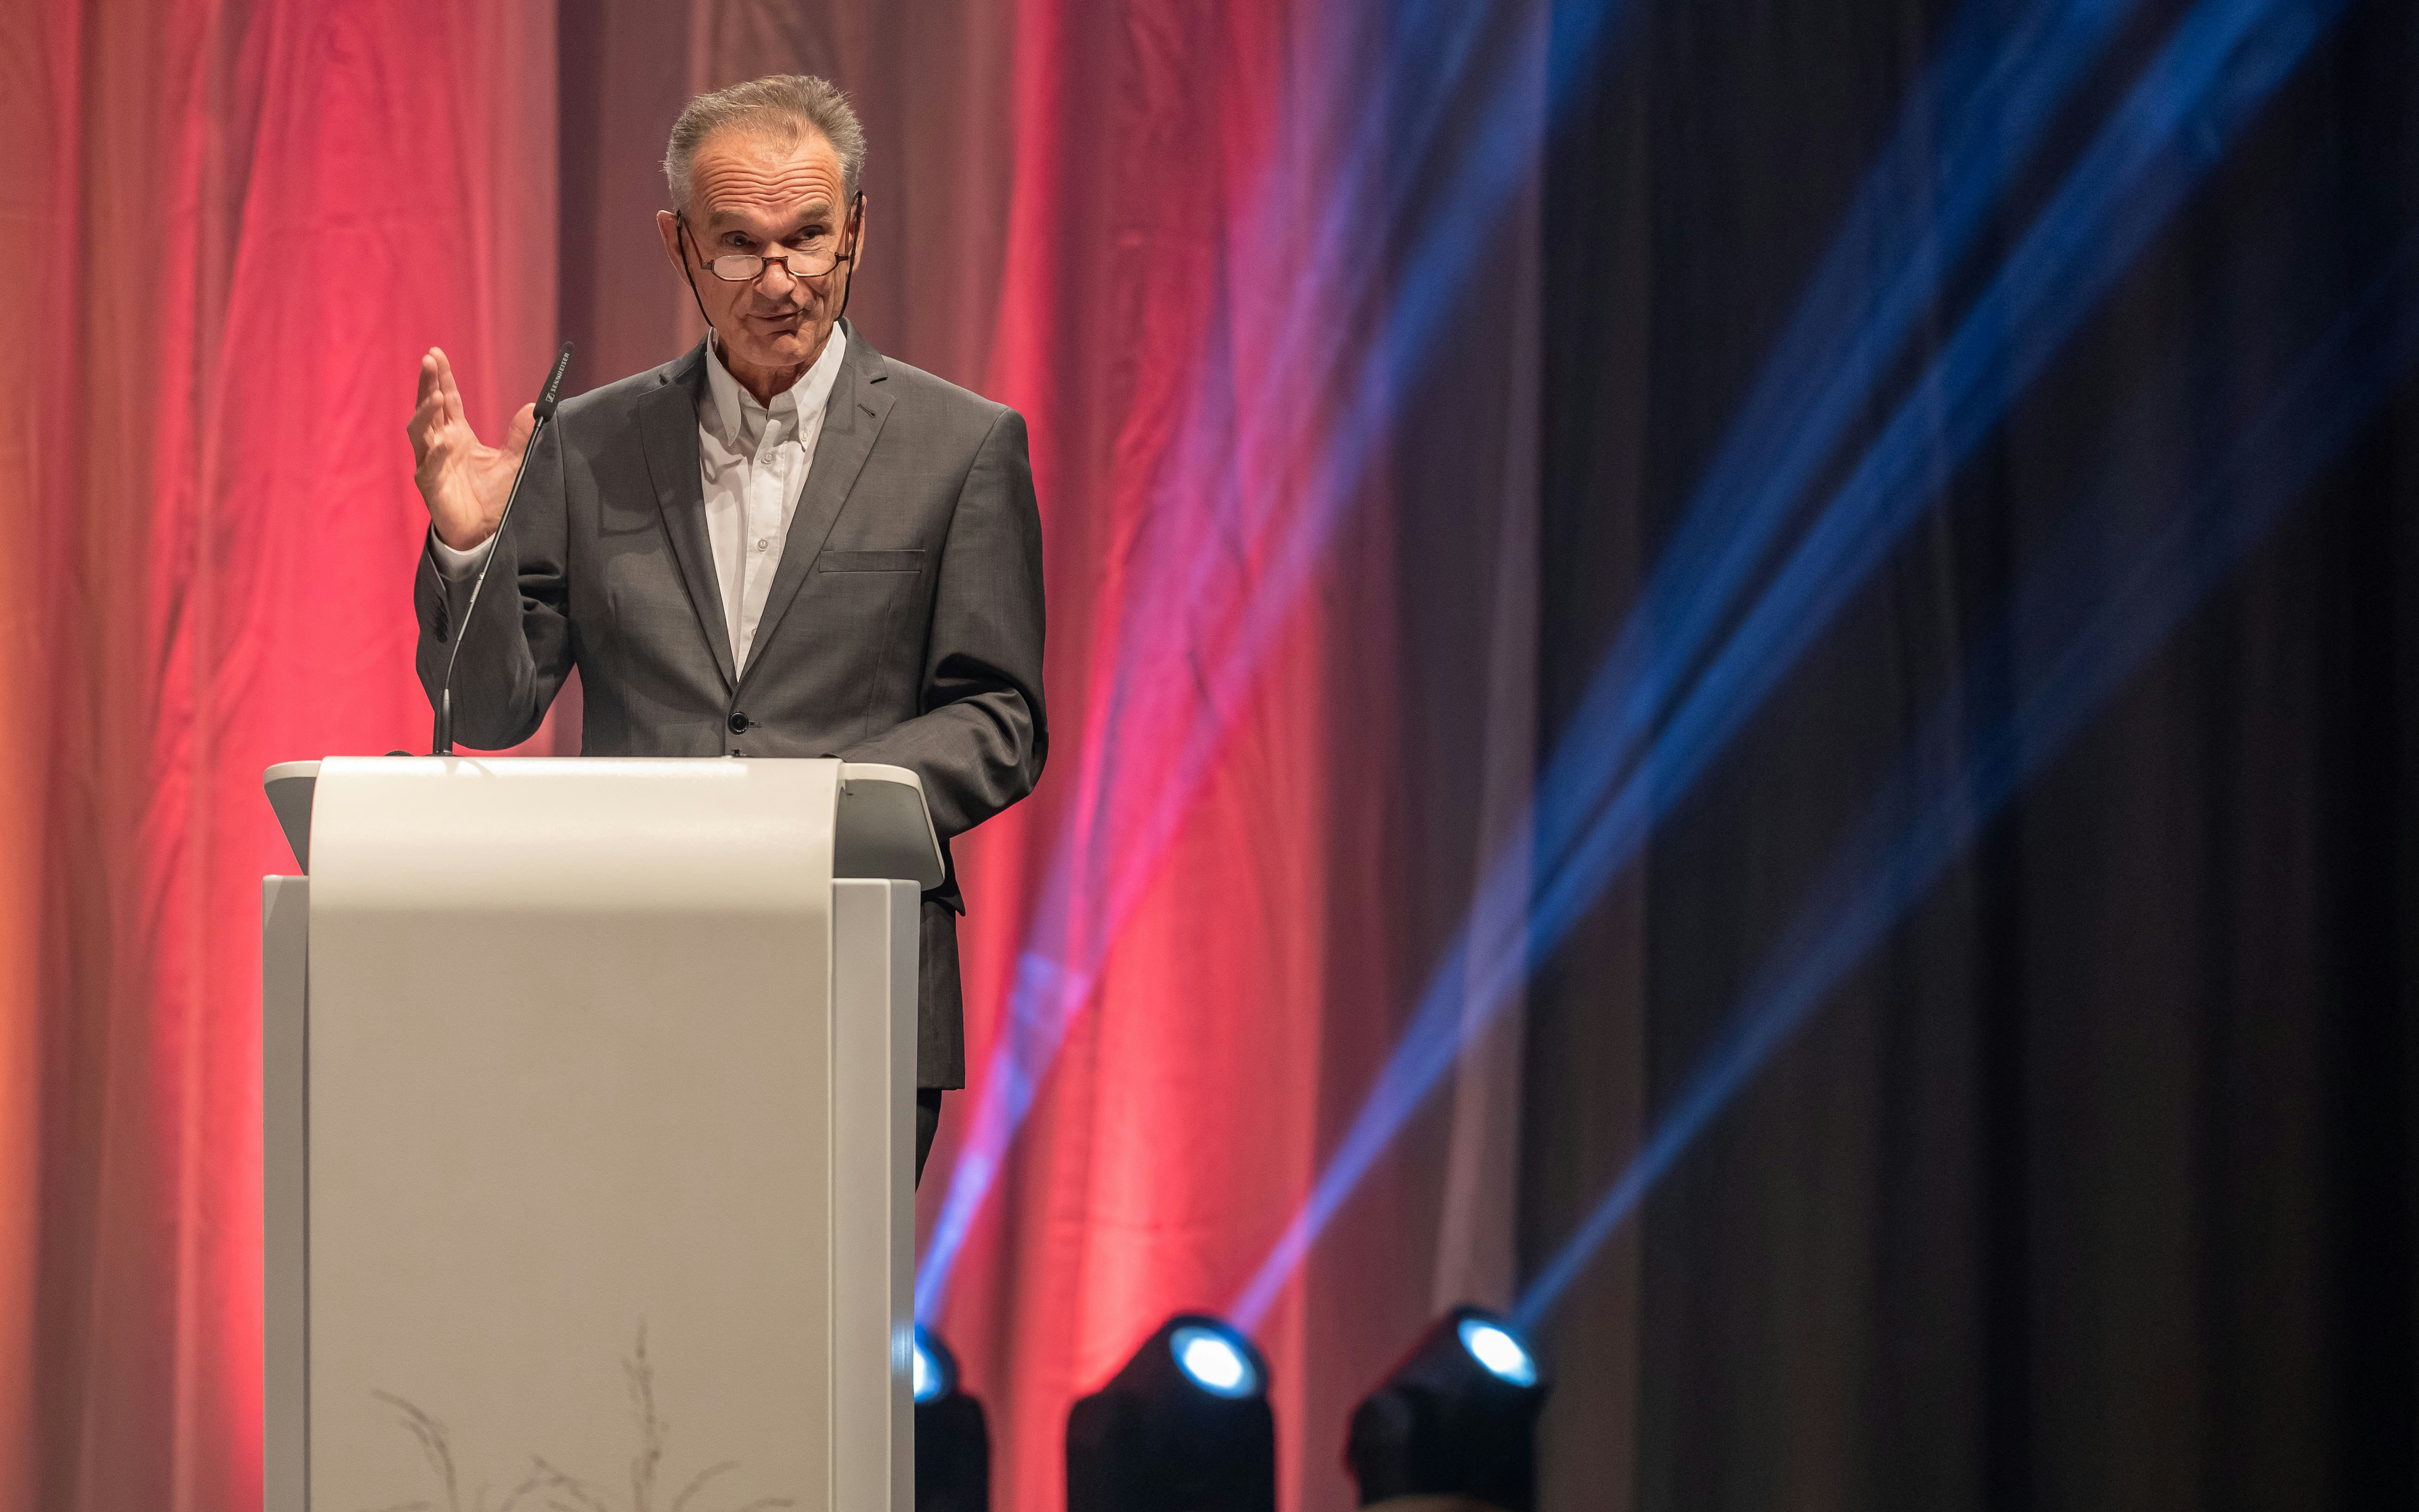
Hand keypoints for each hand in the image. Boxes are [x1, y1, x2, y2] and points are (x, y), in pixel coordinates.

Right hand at [406, 347, 535, 550]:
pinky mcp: (430, 487)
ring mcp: (431, 464)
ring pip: (420, 433)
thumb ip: (521, 437)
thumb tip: (533, 407)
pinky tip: (445, 443)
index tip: (437, 354)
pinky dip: (436, 455)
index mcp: (456, 435)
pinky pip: (428, 468)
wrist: (484, 532)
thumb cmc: (492, 496)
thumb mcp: (513, 462)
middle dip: (427, 384)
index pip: (447, 401)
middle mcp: (439, 445)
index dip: (441, 378)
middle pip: (428, 409)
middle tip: (429, 360)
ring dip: (426, 414)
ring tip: (435, 396)